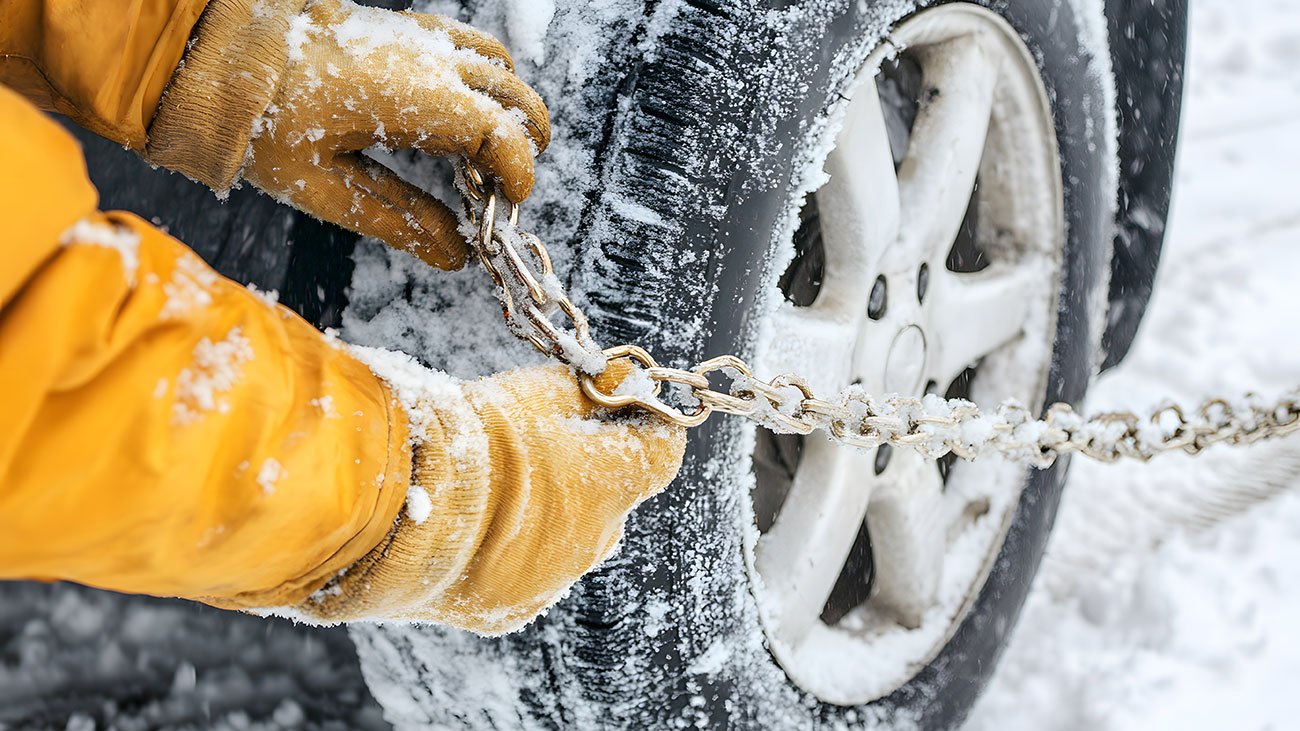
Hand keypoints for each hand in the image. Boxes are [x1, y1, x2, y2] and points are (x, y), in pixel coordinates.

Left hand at [147, 0, 548, 270]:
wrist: (221, 57)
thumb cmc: (264, 125)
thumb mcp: (328, 190)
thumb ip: (401, 221)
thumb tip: (458, 256)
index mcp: (412, 100)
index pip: (501, 133)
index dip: (518, 173)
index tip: (508, 206)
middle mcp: (427, 59)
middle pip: (514, 96)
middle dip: (523, 145)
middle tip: (500, 190)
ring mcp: (417, 36)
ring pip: (500, 65)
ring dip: (508, 110)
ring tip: (484, 156)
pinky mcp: (404, 27)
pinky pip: (469, 46)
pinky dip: (485, 80)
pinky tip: (461, 113)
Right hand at [293, 361, 686, 633]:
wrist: (396, 508)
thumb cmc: (469, 438)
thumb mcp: (541, 390)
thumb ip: (594, 389)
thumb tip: (623, 380)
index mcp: (615, 484)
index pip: (663, 451)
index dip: (642, 424)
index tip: (616, 404)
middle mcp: (597, 542)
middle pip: (614, 501)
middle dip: (591, 472)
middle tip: (541, 444)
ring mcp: (552, 582)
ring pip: (569, 542)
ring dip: (549, 516)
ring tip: (494, 487)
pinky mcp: (505, 613)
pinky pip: (525, 575)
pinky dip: (510, 551)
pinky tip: (471, 527)